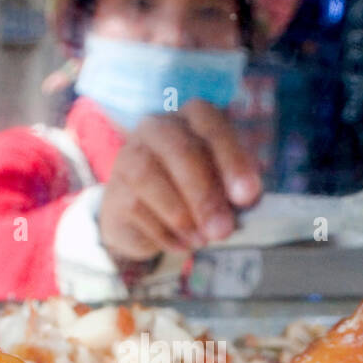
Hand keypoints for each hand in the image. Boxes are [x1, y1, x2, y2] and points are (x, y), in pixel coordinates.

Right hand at [98, 99, 262, 262]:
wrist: (145, 222)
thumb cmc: (194, 196)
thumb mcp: (223, 189)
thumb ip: (235, 192)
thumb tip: (247, 202)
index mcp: (193, 118)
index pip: (213, 127)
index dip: (232, 161)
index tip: (248, 196)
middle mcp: (158, 128)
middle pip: (181, 151)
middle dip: (205, 195)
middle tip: (223, 230)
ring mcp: (130, 155)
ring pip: (149, 175)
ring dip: (180, 214)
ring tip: (201, 240)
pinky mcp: (114, 189)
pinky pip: (135, 207)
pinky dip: (163, 231)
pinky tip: (181, 244)